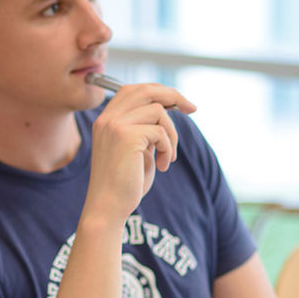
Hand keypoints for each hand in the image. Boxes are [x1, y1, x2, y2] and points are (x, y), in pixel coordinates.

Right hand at [85, 82, 195, 222]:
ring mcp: (114, 126)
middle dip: (174, 96)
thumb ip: (145, 129)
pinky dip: (168, 148)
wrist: (108, 207)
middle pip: (146, 90)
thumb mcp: (136, 149)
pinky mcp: (126, 137)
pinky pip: (160, 132)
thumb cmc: (124, 183)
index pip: (133, 90)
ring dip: (172, 134)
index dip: (160, 92)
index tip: (180, 104)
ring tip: (167, 157)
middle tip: (192, 109)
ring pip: (158, 111)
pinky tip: (162, 165)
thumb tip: (170, 109)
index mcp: (106, 120)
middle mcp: (107, 119)